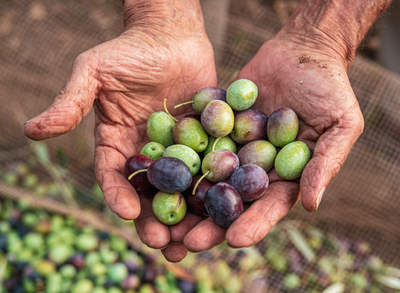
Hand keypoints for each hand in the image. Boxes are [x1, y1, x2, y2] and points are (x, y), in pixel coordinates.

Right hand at [23, 1, 216, 261]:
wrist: (170, 34)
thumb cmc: (128, 50)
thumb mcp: (93, 72)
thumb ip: (70, 102)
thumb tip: (31, 129)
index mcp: (117, 143)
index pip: (114, 176)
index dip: (118, 195)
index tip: (128, 213)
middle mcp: (147, 153)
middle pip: (149, 193)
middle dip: (155, 218)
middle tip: (164, 243)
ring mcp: (178, 150)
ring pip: (181, 189)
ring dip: (186, 215)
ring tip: (194, 241)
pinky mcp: (205, 141)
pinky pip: (209, 167)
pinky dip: (215, 188)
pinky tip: (224, 206)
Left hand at [183, 32, 363, 250]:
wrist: (302, 50)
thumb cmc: (329, 88)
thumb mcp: (340, 124)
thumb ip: (325, 163)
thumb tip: (311, 204)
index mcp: (286, 174)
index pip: (269, 205)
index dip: (254, 223)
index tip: (234, 240)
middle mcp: (256, 165)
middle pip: (233, 199)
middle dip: (212, 222)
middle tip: (188, 242)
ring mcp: (234, 146)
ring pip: (209, 176)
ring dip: (189, 197)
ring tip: (167, 215)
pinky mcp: (217, 124)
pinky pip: (198, 140)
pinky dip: (179, 154)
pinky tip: (159, 169)